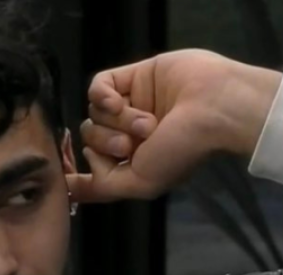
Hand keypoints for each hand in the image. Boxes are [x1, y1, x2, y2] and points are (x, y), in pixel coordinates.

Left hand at [68, 49, 282, 201]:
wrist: (214, 109)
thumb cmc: (180, 151)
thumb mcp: (139, 184)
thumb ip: (100, 188)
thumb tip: (68, 190)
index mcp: (130, 158)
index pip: (91, 160)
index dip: (83, 163)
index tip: (84, 165)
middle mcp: (127, 131)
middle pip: (90, 136)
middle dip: (107, 142)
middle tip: (134, 143)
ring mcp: (129, 103)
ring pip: (94, 112)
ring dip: (118, 121)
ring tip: (148, 123)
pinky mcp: (131, 76)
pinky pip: (97, 85)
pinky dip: (101, 95)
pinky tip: (116, 100)